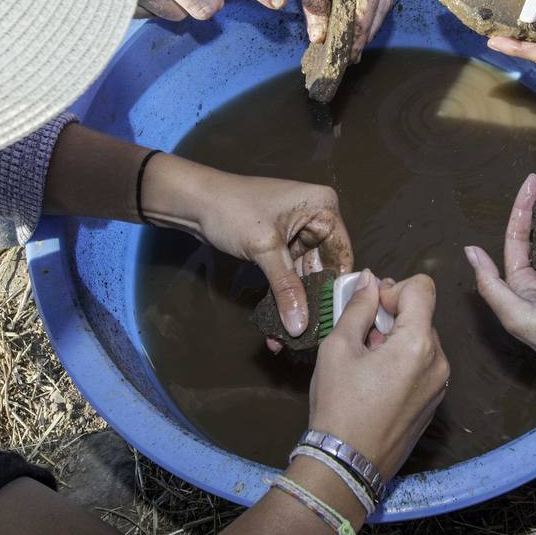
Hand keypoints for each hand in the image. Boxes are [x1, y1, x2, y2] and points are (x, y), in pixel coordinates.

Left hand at [140, 156, 352, 337]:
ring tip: (294, 334)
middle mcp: (315, 217)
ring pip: (305, 273)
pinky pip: (289, 273)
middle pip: (325, 266)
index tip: (334, 319)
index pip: (342, 252)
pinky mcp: (280, 244)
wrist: (193, 200)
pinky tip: (280, 320)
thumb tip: (300, 327)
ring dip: (298, 301)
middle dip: (315, 299)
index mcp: (323, 207)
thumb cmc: (233, 211)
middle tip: (312, 333)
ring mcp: (298, 231)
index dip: (338, 286)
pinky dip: (284, 293)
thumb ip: (286, 288)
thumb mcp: (264, 249)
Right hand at [309, 273, 448, 480]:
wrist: (347, 466)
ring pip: (422, 341)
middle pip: (422, 315)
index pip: (423, 288)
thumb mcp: (338, 348)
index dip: (394, 288)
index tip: (371, 307)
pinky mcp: (434, 403)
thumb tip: (370, 279)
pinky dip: (403, 362)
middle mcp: (439, 362)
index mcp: (419, 344)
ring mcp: (439, 385)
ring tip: (366, 361)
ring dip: (397, 339)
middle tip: (362, 334)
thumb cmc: (339, 405)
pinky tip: (376, 381)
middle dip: (393, 315)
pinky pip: (423, 366)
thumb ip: (358, 307)